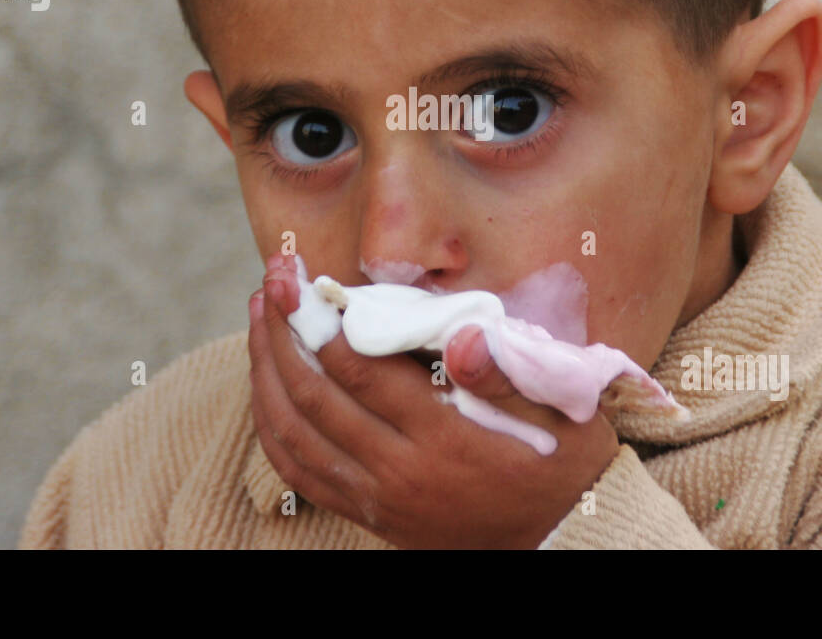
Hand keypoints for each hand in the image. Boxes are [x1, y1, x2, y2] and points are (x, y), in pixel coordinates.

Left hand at [247, 253, 621, 548]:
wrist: (562, 543)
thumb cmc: (563, 464)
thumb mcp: (559, 414)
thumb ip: (506, 375)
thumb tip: (463, 338)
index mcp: (444, 439)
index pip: (361, 372)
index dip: (323, 321)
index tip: (304, 279)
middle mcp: (400, 472)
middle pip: (315, 396)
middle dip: (283, 332)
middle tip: (271, 281)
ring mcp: (378, 499)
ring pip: (294, 434)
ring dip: (266, 372)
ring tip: (259, 318)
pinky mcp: (369, 515)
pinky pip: (298, 472)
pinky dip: (272, 425)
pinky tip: (267, 384)